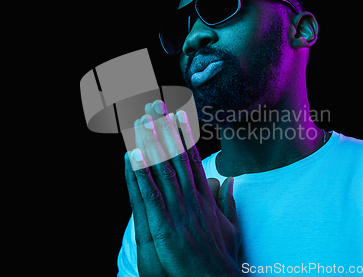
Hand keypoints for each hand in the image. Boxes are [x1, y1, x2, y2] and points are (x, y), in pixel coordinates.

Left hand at [124, 100, 241, 276]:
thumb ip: (227, 202)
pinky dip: (140, 175)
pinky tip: (131, 156)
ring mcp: (177, 212)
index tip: (176, 113)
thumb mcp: (231, 227)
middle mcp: (190, 200)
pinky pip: (148, 196)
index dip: (181, 135)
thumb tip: (229, 181)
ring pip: (161, 171)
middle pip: (174, 158)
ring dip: (150, 144)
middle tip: (154, 105)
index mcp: (203, 198)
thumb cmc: (221, 259)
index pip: (191, 159)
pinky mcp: (163, 229)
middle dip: (163, 130)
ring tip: (141, 120)